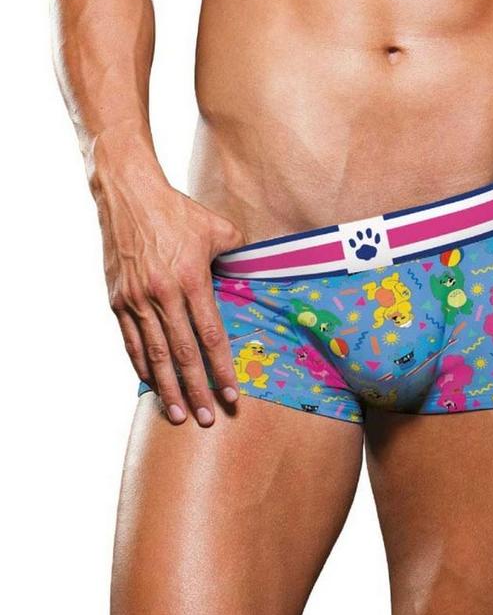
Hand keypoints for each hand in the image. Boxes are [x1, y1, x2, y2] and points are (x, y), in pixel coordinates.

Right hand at [97, 172, 244, 425]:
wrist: (129, 195)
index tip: (232, 395)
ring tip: (178, 414)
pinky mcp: (117, 299)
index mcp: (191, 279)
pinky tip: (151, 385)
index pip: (210, 336)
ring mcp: (136, 300)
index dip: (222, 369)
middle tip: (207, 419)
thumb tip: (253, 274)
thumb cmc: (177, 211)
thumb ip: (238, 255)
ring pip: (154, 355)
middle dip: (197, 390)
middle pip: (182, 354)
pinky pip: (131, 341)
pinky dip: (141, 366)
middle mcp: (161, 294)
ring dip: (167, 388)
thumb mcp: (219, 228)